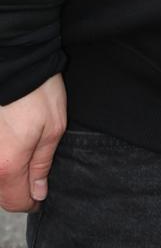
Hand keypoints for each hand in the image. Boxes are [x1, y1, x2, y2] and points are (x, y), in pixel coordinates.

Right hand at [0, 74, 65, 210]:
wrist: (17, 61)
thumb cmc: (38, 91)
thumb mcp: (53, 128)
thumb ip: (42, 165)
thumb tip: (38, 192)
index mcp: (8, 165)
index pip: (16, 202)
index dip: (32, 202)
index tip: (41, 195)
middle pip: (1, 193)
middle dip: (18, 189)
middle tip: (35, 174)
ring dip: (7, 174)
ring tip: (23, 155)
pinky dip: (1, 159)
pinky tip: (11, 144)